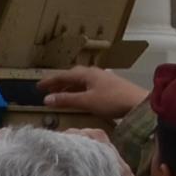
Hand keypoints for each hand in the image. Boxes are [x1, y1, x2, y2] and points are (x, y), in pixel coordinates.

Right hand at [34, 65, 150, 121]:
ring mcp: (102, 78)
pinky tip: (78, 97)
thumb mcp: (86, 101)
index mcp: (87, 73)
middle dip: (59, 82)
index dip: (50, 81)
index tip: (37, 86)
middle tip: (46, 90)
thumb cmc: (112, 100)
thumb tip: (47, 98)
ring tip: (58, 95)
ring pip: (80, 80)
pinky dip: (78, 90)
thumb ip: (67, 100)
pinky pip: (87, 85)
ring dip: (68, 87)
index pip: (64, 75)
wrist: (138, 102)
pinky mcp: (109, 85)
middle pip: (72, 76)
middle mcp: (94, 72)